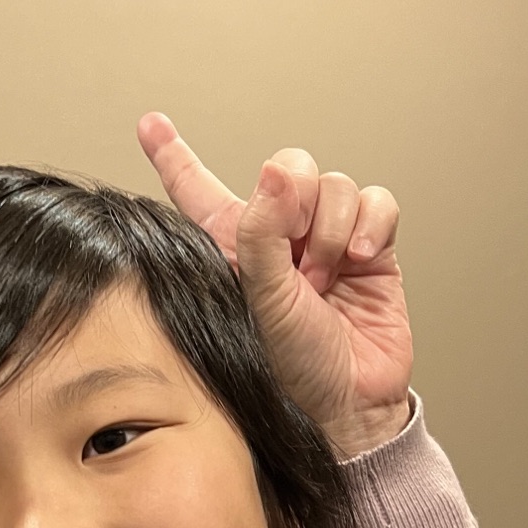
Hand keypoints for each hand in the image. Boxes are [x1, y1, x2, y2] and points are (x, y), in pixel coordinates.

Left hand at [140, 113, 412, 458]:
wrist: (348, 402)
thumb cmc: (289, 367)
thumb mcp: (258, 299)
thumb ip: (261, 231)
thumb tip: (278, 172)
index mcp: (233, 247)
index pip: (198, 188)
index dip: (175, 155)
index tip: (150, 125)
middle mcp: (279, 237)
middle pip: (290, 167)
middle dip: (297, 203)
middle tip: (297, 259)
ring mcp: (327, 240)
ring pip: (336, 185)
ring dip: (331, 233)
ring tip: (323, 283)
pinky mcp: (372, 247)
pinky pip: (377, 201)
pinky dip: (369, 227)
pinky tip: (358, 262)